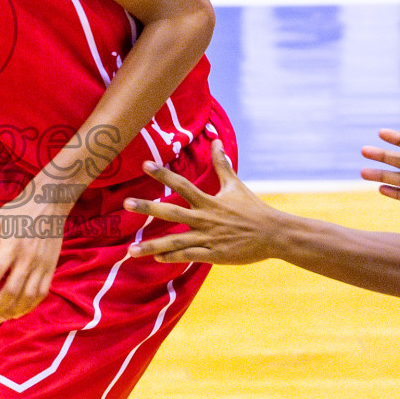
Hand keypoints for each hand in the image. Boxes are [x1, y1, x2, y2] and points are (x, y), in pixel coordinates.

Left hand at [0, 197, 65, 323]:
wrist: (48, 204)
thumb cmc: (16, 213)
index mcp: (11, 246)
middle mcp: (27, 258)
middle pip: (11, 291)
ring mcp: (41, 265)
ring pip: (27, 297)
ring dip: (12, 312)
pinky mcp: (51, 268)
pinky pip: (41, 293)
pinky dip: (30, 307)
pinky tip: (18, 312)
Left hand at [123, 140, 275, 264]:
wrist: (274, 235)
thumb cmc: (253, 209)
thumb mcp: (235, 185)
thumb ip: (222, 164)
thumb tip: (216, 140)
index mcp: (209, 201)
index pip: (182, 184)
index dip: (163, 174)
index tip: (144, 164)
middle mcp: (205, 218)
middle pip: (171, 211)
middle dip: (148, 208)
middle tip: (125, 204)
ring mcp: (208, 238)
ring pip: (175, 241)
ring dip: (152, 246)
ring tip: (130, 250)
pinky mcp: (214, 255)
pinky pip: (189, 256)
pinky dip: (172, 257)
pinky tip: (156, 258)